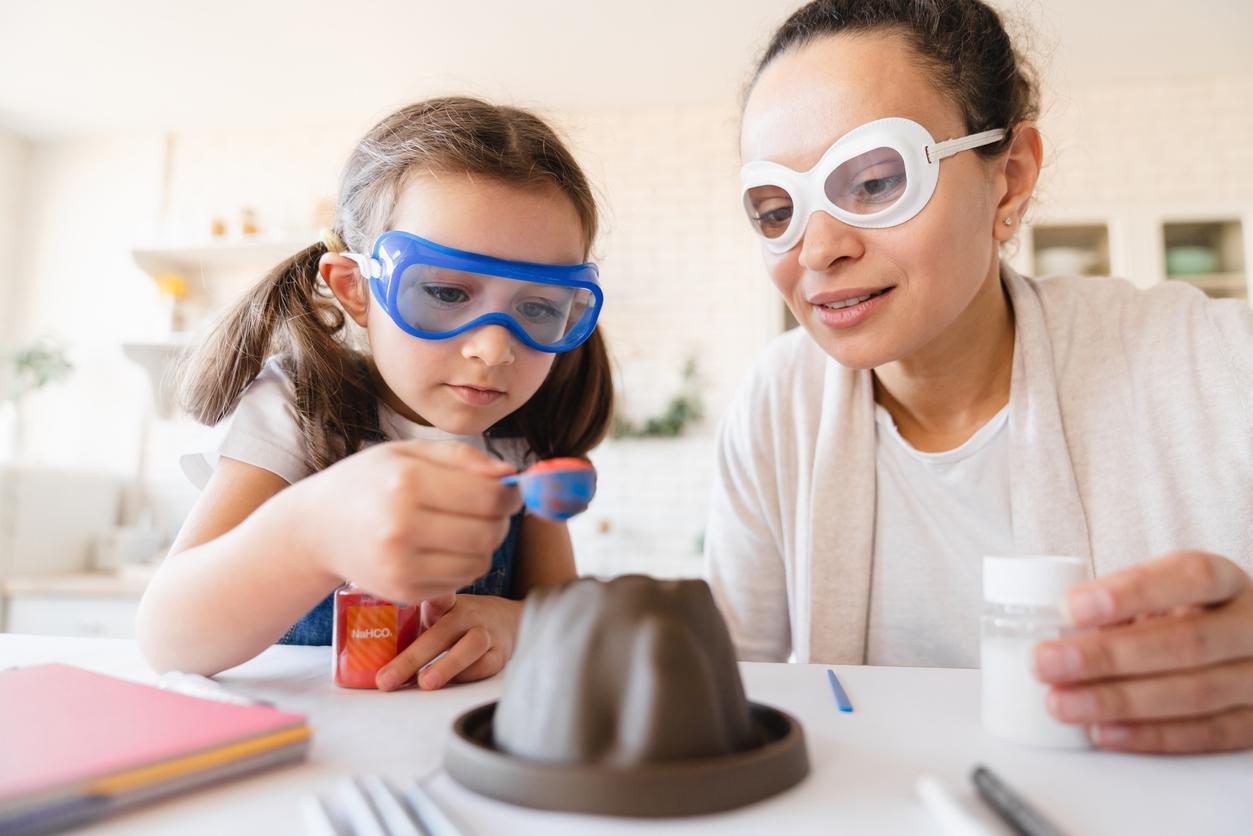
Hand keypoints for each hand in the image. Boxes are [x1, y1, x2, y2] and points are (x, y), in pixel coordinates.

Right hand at [281, 440, 520, 604]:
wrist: (316, 529)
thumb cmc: (368, 482)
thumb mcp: (408, 452)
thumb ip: (462, 457)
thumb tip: (511, 474)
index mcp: (406, 483)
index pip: (487, 497)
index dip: (510, 496)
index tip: (511, 492)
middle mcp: (401, 528)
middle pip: (488, 534)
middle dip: (500, 521)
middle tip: (491, 510)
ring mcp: (400, 566)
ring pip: (479, 563)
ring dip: (484, 546)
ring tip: (463, 528)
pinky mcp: (402, 592)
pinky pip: (459, 582)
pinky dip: (462, 565)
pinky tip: (441, 548)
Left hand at [375, 594, 522, 690]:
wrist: (509, 620)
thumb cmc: (460, 620)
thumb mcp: (439, 611)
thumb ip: (409, 618)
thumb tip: (357, 639)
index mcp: (446, 603)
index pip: (435, 596)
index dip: (423, 598)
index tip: (404, 597)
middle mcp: (467, 615)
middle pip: (441, 633)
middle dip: (411, 658)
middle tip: (386, 679)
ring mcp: (486, 633)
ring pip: (471, 646)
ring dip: (447, 665)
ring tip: (425, 683)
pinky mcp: (500, 654)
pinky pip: (486, 665)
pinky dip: (468, 675)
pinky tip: (449, 685)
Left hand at [1032, 551, 1252, 752]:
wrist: (1239, 648)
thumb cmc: (1182, 618)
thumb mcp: (1159, 599)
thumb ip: (1118, 610)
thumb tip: (1056, 635)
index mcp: (1228, 582)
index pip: (1190, 576)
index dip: (1130, 592)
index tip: (1071, 607)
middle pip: (1185, 642)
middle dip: (1107, 655)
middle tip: (1046, 662)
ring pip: (1195, 693)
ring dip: (1118, 701)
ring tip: (1062, 703)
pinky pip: (1207, 735)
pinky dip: (1149, 736)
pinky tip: (1104, 732)